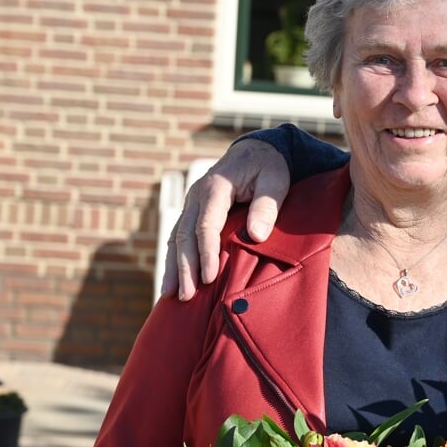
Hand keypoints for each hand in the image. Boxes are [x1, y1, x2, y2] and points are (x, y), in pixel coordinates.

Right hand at [161, 140, 289, 299]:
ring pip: (177, 237)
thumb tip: (255, 234)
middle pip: (185, 235)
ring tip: (170, 295)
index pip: (206, 225)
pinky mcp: (193, 212)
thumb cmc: (269, 167)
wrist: (255, 151)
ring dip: (173, 266)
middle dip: (185, 267)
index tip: (210, 277)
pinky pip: (179, 236)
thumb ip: (267, 205)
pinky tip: (172, 280)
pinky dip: (174, 259)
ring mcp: (191, 204)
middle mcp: (197, 195)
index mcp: (216, 188)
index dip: (206, 252)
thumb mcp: (275, 180)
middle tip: (187, 295)